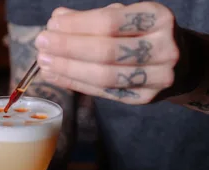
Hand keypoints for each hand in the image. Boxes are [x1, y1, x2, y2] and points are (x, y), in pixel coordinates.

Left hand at [35, 2, 179, 103]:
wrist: (180, 63)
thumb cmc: (146, 36)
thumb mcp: (128, 19)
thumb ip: (94, 20)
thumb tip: (57, 19)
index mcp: (158, 19)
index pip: (110, 23)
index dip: (77, 25)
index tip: (51, 25)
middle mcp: (163, 49)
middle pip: (106, 52)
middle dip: (68, 49)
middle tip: (41, 45)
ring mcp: (156, 78)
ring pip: (104, 77)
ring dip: (69, 70)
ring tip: (45, 63)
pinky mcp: (143, 99)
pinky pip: (104, 93)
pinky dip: (77, 84)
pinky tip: (57, 77)